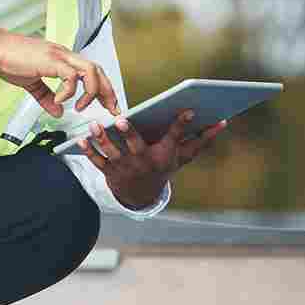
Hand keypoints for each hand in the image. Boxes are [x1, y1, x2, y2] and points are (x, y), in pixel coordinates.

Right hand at [0, 25, 119, 118]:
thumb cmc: (10, 60)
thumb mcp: (31, 84)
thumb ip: (46, 98)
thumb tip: (58, 111)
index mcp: (63, 59)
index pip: (92, 72)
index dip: (103, 89)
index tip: (108, 105)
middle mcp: (66, 55)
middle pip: (99, 71)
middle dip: (108, 92)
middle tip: (112, 110)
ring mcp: (60, 56)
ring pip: (91, 71)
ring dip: (91, 92)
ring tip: (81, 107)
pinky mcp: (51, 60)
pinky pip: (70, 76)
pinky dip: (69, 92)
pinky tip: (60, 100)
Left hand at [77, 110, 228, 208]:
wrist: (141, 195)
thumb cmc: (163, 167)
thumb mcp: (183, 157)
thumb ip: (202, 139)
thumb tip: (225, 122)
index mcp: (163, 156)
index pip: (175, 137)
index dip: (183, 123)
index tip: (189, 109)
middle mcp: (144, 163)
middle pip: (136, 147)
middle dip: (129, 134)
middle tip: (122, 120)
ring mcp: (125, 168)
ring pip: (113, 153)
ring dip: (103, 140)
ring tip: (95, 125)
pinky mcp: (109, 172)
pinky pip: (97, 161)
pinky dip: (88, 151)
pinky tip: (80, 139)